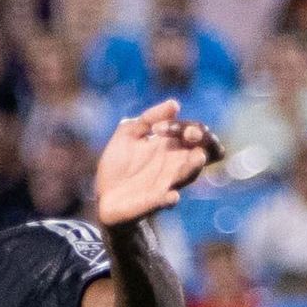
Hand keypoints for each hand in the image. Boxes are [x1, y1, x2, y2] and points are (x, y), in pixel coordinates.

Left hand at [93, 101, 226, 229]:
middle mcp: (175, 164)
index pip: (192, 132)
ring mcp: (167, 184)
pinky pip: (168, 201)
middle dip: (202, 141)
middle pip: (202, 151)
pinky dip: (170, 199)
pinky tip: (171, 196)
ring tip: (198, 156)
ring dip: (193, 165)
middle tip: (190, 134)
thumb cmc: (118, 165)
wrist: (103, 197)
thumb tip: (175, 104)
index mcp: (171, 147)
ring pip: (189, 174)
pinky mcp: (155, 202)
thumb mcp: (128, 134)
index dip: (181, 126)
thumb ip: (148, 118)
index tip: (157, 128)